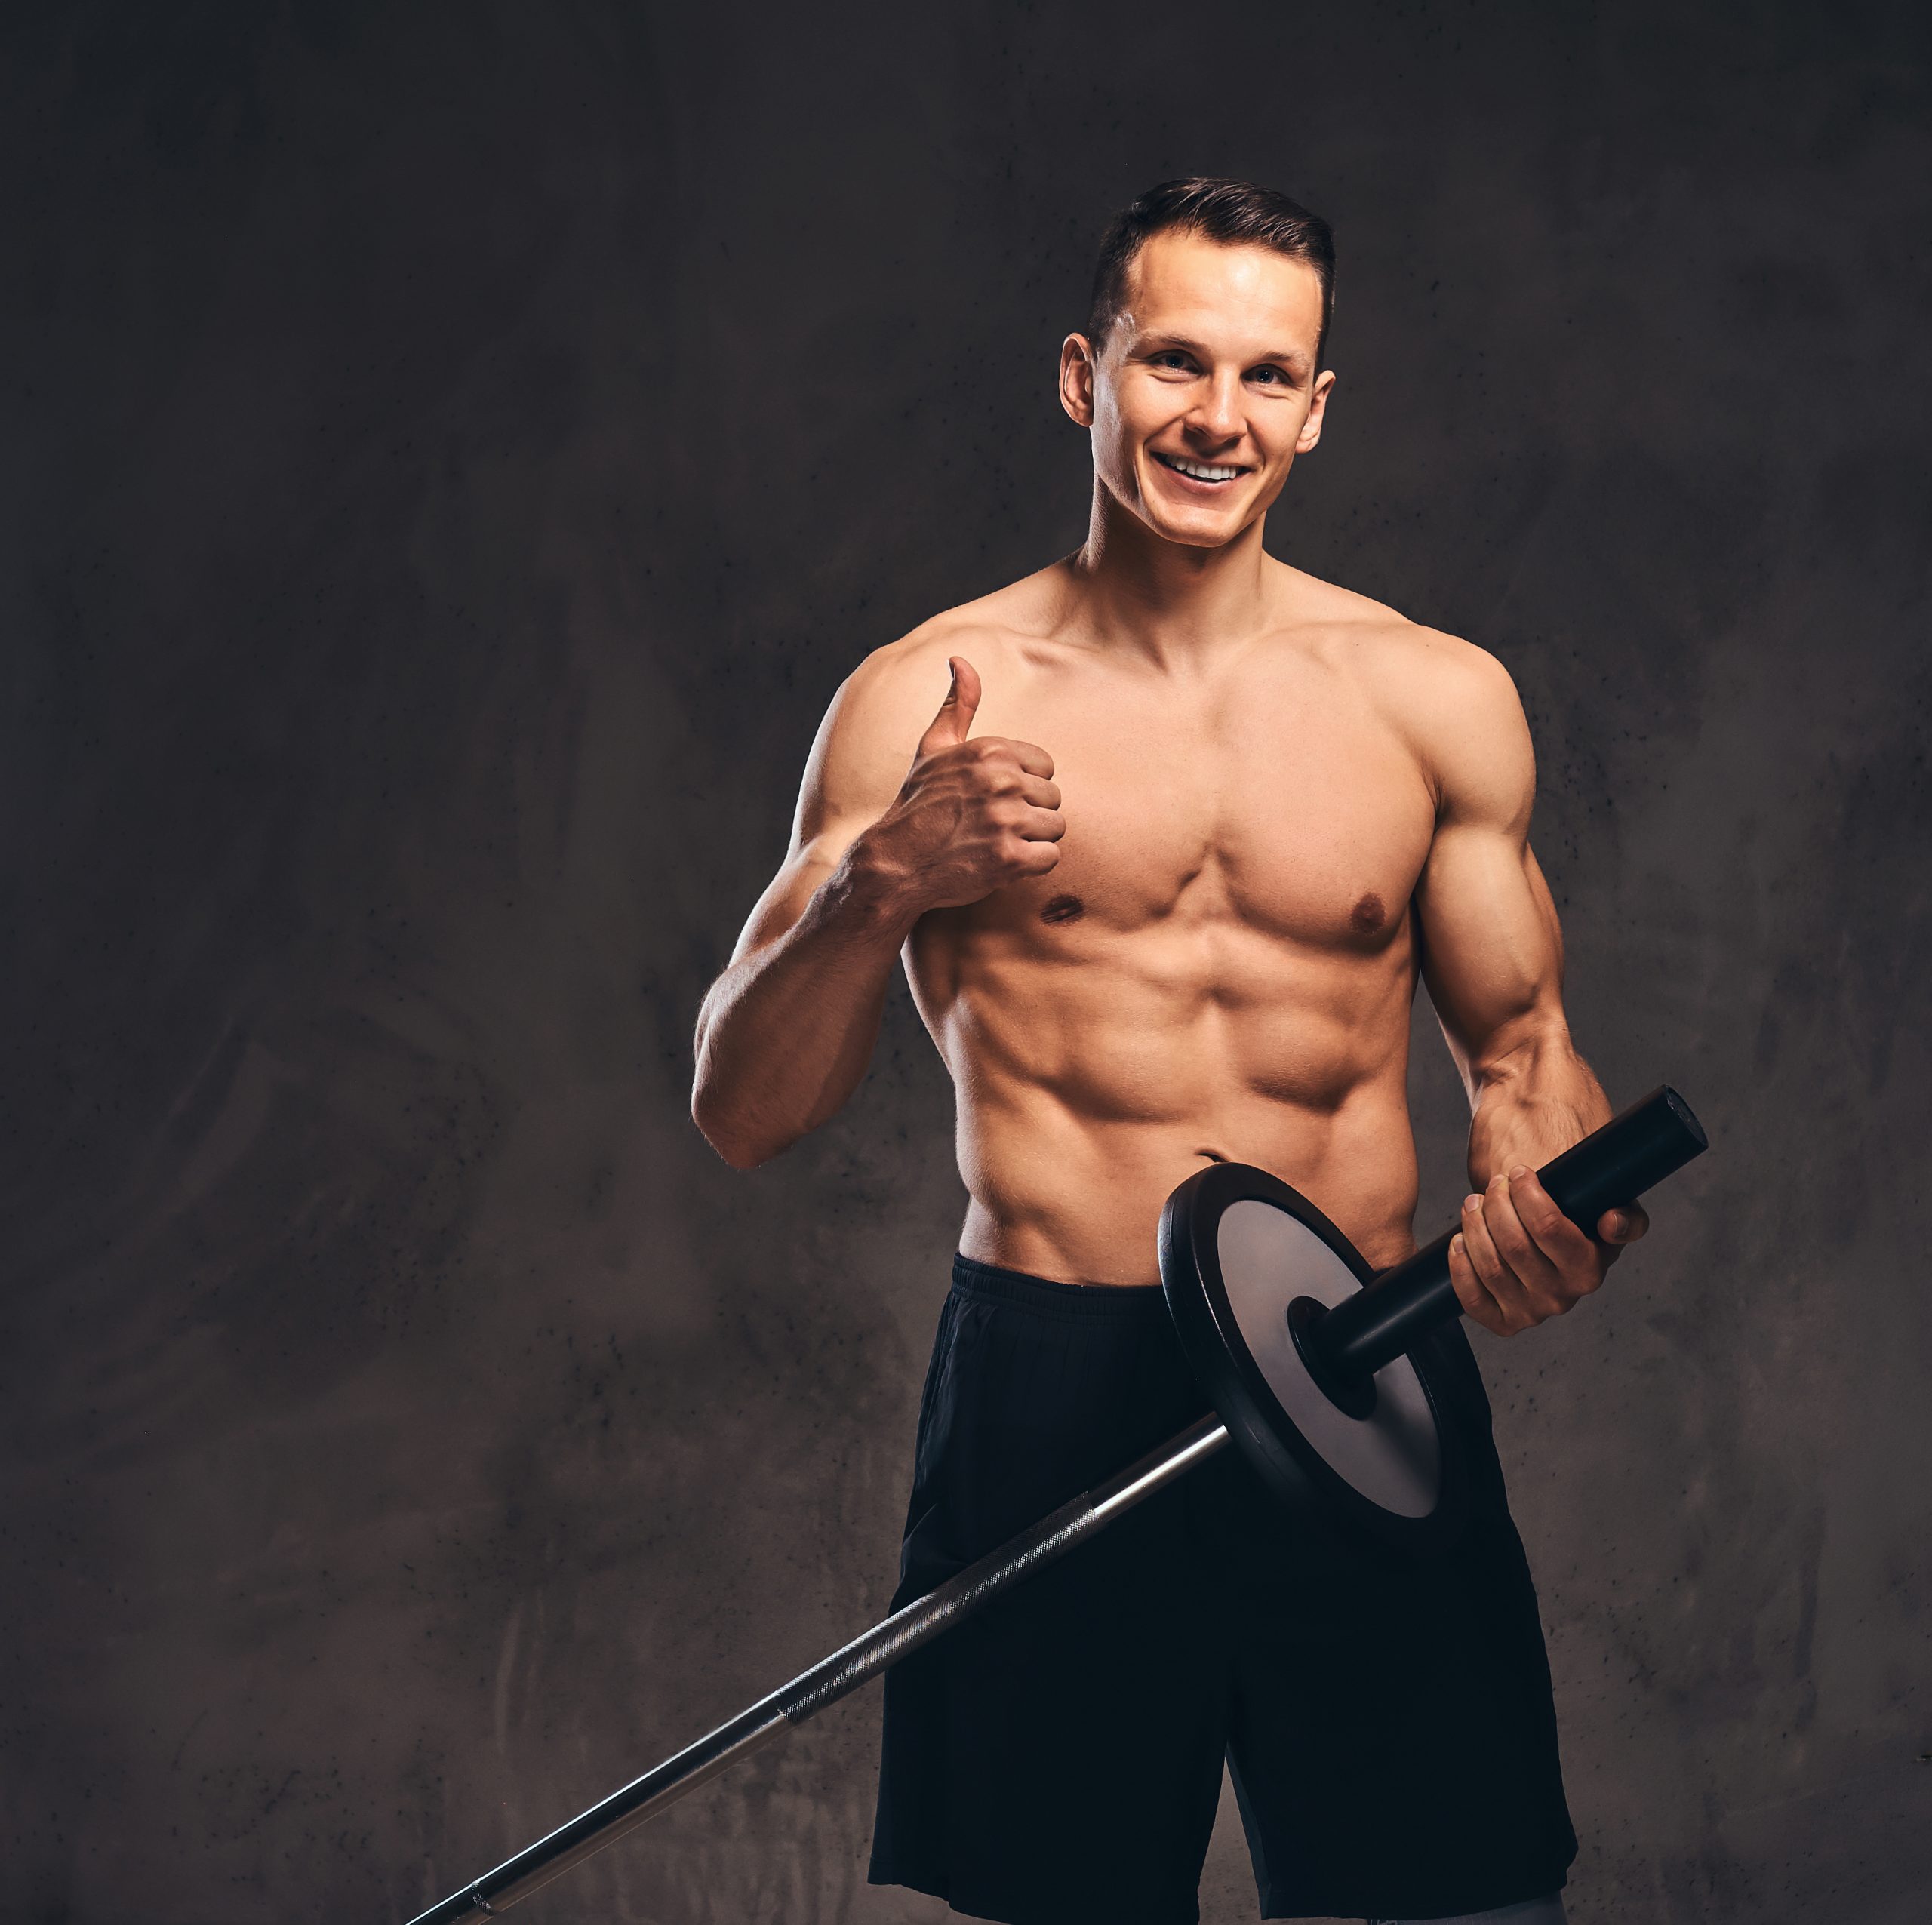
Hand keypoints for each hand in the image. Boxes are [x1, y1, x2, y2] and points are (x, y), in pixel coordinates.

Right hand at [857, 657, 1063, 912]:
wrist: (895, 863)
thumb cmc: (918, 804)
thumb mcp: (933, 747)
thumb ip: (957, 705)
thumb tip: (960, 659)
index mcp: (989, 750)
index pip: (1045, 766)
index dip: (1024, 787)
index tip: (994, 799)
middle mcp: (1000, 780)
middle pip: (1053, 798)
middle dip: (1029, 815)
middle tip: (991, 826)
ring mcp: (1006, 820)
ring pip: (1055, 827)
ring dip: (1031, 841)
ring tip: (996, 844)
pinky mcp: (1010, 858)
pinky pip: (1050, 857)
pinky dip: (1030, 865)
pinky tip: (1001, 863)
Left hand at [1448, 1166, 1648, 1336]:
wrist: (1549, 1245)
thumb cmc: (1577, 1221)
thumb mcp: (1610, 1212)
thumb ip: (1626, 1218)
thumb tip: (1611, 1223)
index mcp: (1590, 1270)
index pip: (1549, 1229)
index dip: (1527, 1196)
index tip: (1519, 1172)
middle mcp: (1563, 1297)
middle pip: (1514, 1245)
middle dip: (1497, 1205)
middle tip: (1494, 1184)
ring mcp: (1531, 1312)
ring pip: (1491, 1267)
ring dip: (1474, 1228)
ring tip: (1474, 1203)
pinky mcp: (1504, 1320)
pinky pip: (1472, 1298)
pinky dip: (1460, 1265)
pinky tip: (1460, 1239)